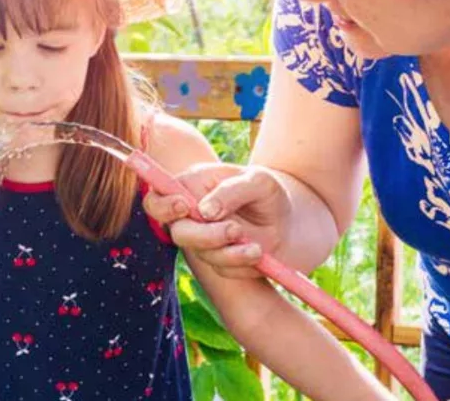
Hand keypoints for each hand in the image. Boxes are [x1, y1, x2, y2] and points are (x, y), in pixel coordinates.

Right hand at [143, 163, 292, 277]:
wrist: (291, 221)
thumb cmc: (269, 192)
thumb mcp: (258, 182)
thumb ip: (230, 191)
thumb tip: (204, 211)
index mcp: (192, 185)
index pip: (158, 197)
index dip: (163, 205)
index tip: (185, 206)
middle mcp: (192, 214)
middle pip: (178, 232)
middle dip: (204, 235)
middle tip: (235, 230)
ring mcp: (203, 239)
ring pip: (201, 253)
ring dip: (229, 252)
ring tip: (256, 247)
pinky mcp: (218, 259)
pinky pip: (221, 268)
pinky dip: (239, 263)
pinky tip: (258, 253)